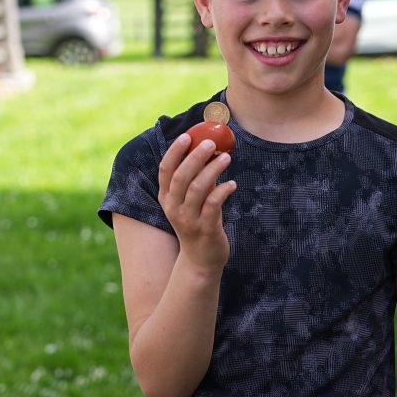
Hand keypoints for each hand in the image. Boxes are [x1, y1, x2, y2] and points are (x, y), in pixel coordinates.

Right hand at [157, 133, 236, 273]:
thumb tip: (209, 150)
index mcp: (166, 198)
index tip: (188, 136)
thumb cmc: (197, 224)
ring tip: (226, 158)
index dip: (175, 151)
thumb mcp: (189, 202)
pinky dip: (223, 190)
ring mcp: (188, 219)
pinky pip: (214, 204)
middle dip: (196, 156)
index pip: (165, 170)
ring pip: (198, 188)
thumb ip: (195, 179)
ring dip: (213, 170)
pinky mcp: (205, 228)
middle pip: (181, 176)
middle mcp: (173, 207)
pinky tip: (232, 184)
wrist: (200, 260)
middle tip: (212, 143)